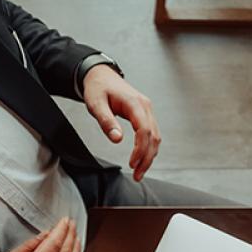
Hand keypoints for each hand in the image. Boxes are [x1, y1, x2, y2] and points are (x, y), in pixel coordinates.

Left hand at [82, 65, 160, 180]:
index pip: (144, 130)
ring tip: (139, 171)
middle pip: (154, 137)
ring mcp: (147, 110)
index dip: (140, 150)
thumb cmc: (97, 88)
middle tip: (137, 175)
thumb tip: (117, 139)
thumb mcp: (96, 104)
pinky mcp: (145, 114)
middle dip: (147, 158)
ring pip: (156, 137)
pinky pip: (152, 133)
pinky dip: (149, 148)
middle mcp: (145, 107)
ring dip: (149, 155)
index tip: (132, 163)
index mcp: (134, 103)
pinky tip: (142, 158)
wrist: (101, 75)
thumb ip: (106, 121)